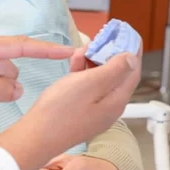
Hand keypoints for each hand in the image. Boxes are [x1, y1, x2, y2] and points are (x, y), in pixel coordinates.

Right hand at [0, 42, 141, 169]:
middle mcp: (109, 107)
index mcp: (116, 101)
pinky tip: (74, 64)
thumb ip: (114, 70)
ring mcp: (95, 110)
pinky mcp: (81, 111)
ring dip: (94, 62)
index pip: (132, 71)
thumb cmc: (61, 110)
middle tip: (101, 38)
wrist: (36, 136)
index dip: (133, 51)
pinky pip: (88, 87)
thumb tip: (132, 59)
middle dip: (110, 54)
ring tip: (82, 50)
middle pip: (117, 75)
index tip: (129, 34)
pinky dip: (84, 73)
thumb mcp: (90, 83)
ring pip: (101, 80)